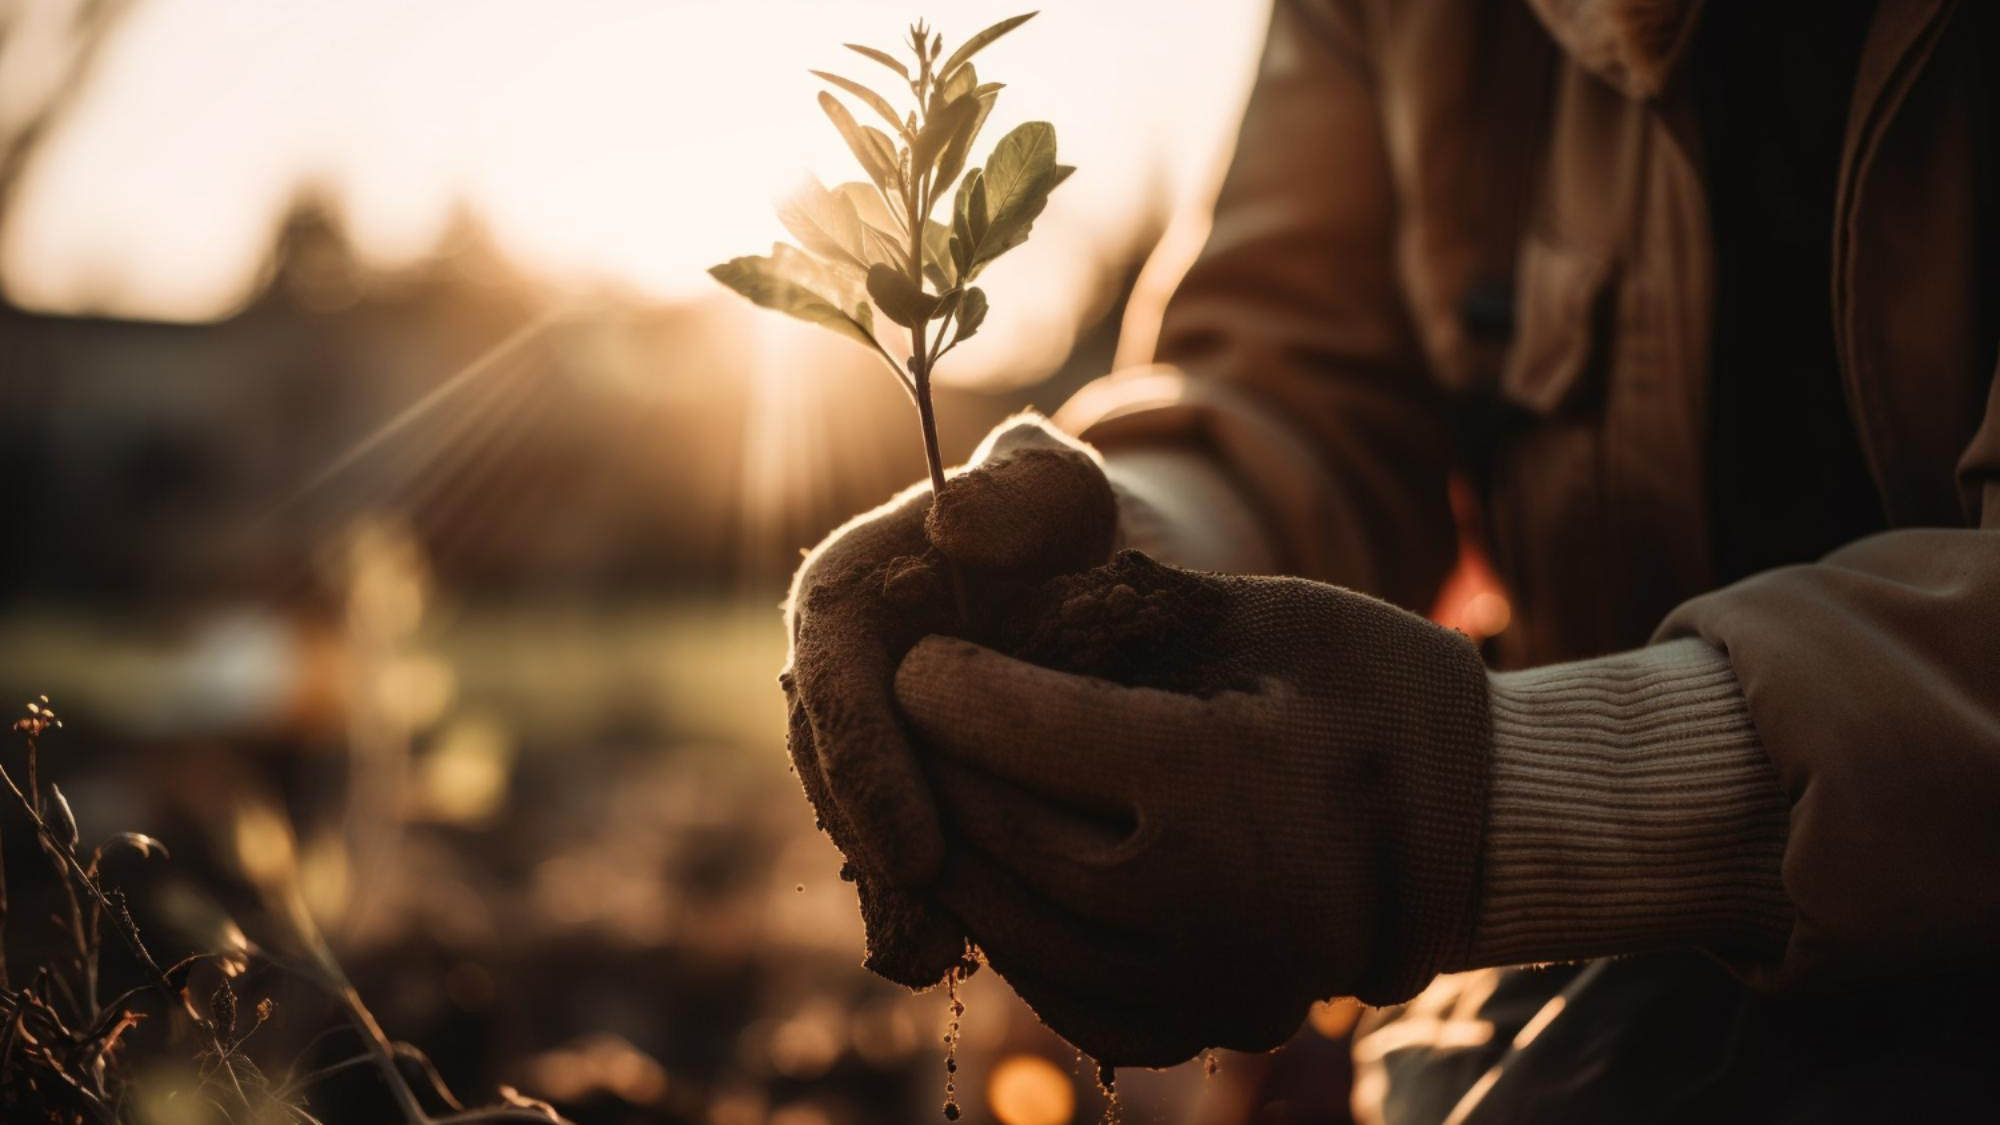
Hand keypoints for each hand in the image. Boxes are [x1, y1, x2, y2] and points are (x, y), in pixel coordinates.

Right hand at [782, 414, 1117, 986]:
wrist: (1086, 587)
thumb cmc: (1069, 527)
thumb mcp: (1060, 488)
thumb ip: (1019, 486)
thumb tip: (954, 525)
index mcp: (844, 595)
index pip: (831, 681)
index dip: (865, 770)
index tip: (917, 845)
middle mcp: (834, 674)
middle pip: (831, 772)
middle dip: (875, 847)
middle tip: (933, 915)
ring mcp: (859, 738)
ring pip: (854, 823)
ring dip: (891, 892)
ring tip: (944, 955)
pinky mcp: (894, 790)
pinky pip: (889, 851)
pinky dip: (920, 904)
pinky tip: (963, 959)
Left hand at [893, 552, 1491, 1063]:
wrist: (1489, 825)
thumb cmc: (1382, 692)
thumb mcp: (1279, 614)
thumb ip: (1136, 608)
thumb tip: (996, 607)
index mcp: (1225, 777)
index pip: (1028, 731)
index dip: (951, 689)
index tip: (919, 659)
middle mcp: (1209, 898)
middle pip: (1005, 835)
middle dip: (938, 770)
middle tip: (906, 722)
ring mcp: (1213, 979)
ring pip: (1020, 929)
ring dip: (959, 859)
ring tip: (937, 794)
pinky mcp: (1214, 1023)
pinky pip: (1072, 998)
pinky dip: (1018, 936)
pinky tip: (1001, 879)